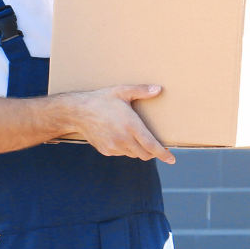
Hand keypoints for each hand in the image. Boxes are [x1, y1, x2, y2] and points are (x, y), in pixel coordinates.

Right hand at [61, 85, 175, 164]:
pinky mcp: (106, 150)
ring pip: (133, 154)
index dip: (163, 154)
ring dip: (138, 150)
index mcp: (131, 125)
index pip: (152, 146)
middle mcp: (124, 139)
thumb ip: (142, 91)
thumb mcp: (122, 91)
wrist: (78, 111)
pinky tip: (120, 137)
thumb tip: (159, 89)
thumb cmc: (101, 99)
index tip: (171, 159)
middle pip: (145, 154)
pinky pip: (121, 153)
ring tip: (135, 138)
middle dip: (152, 153)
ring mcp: (114, 146)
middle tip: (155, 146)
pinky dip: (125, 149)